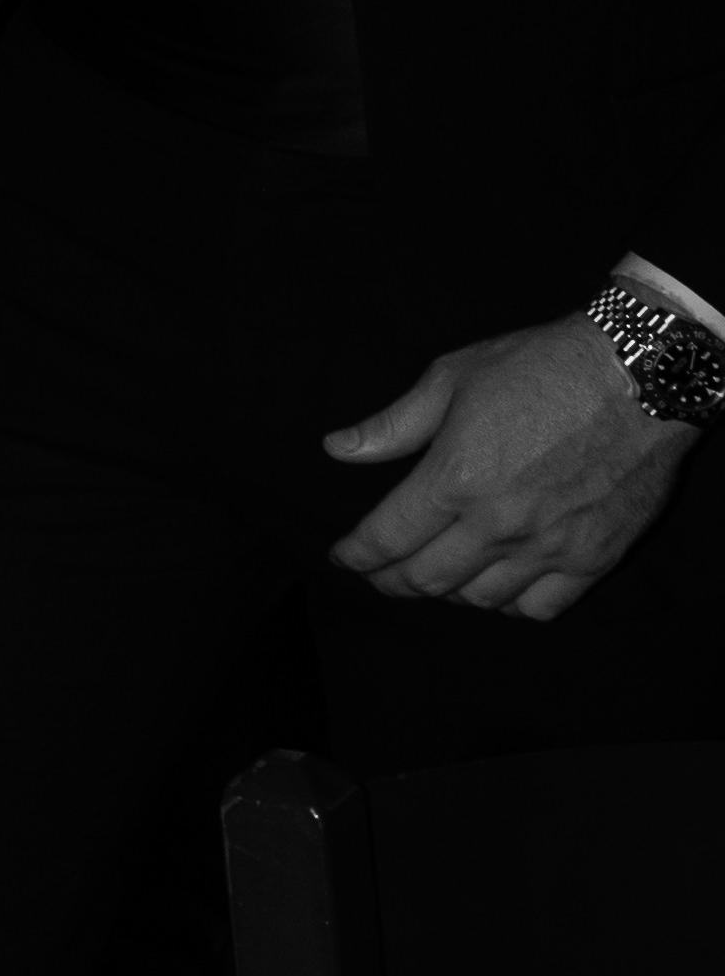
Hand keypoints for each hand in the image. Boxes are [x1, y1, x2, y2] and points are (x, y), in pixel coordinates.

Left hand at [323, 311, 694, 619]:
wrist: (639, 375)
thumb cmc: (540, 367)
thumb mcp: (453, 377)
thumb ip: (393, 425)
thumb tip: (336, 449)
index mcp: (456, 477)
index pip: (387, 538)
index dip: (356, 555)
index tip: (343, 557)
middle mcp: (498, 523)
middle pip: (427, 579)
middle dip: (391, 581)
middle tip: (380, 573)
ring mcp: (549, 546)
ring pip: (479, 599)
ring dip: (446, 592)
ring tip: (435, 575)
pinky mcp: (594, 558)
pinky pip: (538, 608)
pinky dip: (508, 604)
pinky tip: (496, 586)